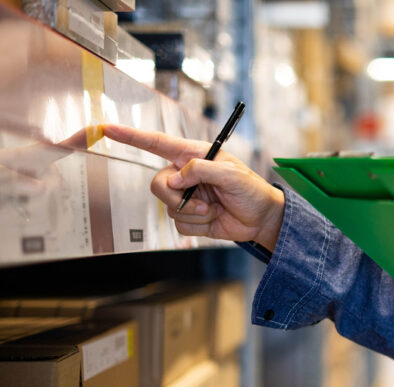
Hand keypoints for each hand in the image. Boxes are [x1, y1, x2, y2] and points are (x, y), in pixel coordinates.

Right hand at [101, 124, 284, 248]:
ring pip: (168, 208)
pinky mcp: (189, 217)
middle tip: (202, 203)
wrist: (260, 219)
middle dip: (176, 197)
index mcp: (193, 155)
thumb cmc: (251, 190)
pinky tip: (214, 219)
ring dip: (194, 213)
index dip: (131, 136)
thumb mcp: (232, 174)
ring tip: (215, 209)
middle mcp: (185, 174)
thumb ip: (201, 170)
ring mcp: (186, 197)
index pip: (156, 143)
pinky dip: (198, 226)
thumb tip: (175, 179)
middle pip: (157, 184)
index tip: (107, 128)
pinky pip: (179, 225)